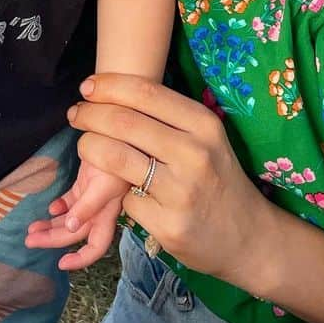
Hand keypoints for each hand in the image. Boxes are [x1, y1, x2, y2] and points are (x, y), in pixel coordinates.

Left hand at [26, 159, 129, 270]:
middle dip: (51, 239)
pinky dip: (59, 207)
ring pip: (68, 218)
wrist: (120, 134)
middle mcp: (99, 210)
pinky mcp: (84, 183)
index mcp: (107, 215)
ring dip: (50, 225)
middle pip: (73, 233)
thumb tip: (71, 228)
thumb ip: (88, 206)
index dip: (81, 259)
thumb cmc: (118, 161)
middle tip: (29, 241)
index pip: (96, 246)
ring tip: (31, 229)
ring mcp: (90, 197)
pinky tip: (50, 208)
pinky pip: (70, 201)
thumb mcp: (105, 185)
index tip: (61, 264)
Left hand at [58, 74, 270, 284]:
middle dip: (89, 114)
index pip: (146, 93)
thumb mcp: (208, 140)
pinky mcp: (167, 225)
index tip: (87, 86)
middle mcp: (194, 154)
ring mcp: (180, 192)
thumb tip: (115, 93)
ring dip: (88, 147)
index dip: (109, 86)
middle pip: (123, 122)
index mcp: (204, 125)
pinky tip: (120, 192)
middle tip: (76, 114)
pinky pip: (124, 200)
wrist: (247, 237)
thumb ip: (170, 118)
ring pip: (114, 158)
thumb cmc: (218, 178)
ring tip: (84, 144)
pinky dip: (115, 194)